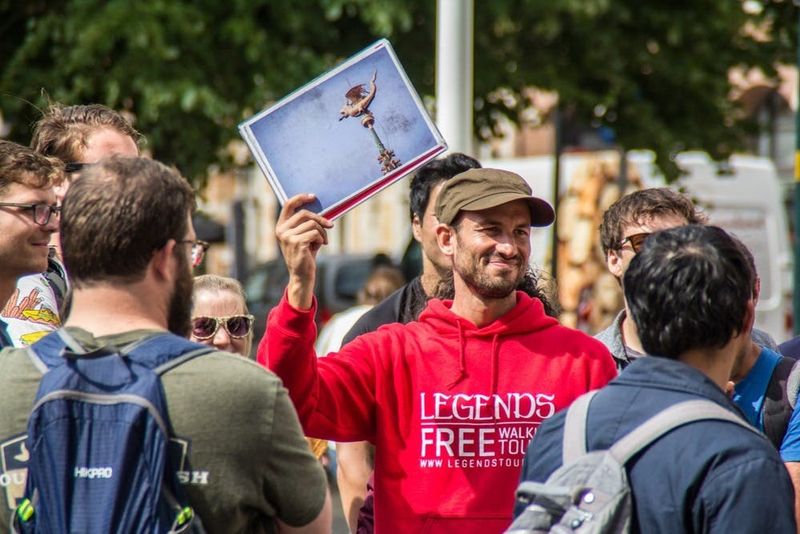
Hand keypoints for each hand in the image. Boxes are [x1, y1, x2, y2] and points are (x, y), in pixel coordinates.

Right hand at [275, 194, 332, 308]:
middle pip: (304, 213)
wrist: (302, 275)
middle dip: (320, 219)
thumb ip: (308, 223)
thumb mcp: (305, 236)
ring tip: (323, 241)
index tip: (313, 197)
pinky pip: (315, 233)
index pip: (288, 205)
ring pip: (312, 224)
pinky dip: (321, 238)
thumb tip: (322, 211)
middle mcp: (281, 230)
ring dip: (322, 232)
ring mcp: (287, 237)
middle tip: (330, 225)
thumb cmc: (305, 254)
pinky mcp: (296, 243)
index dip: (300, 198)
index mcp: (281, 226)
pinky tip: (321, 245)